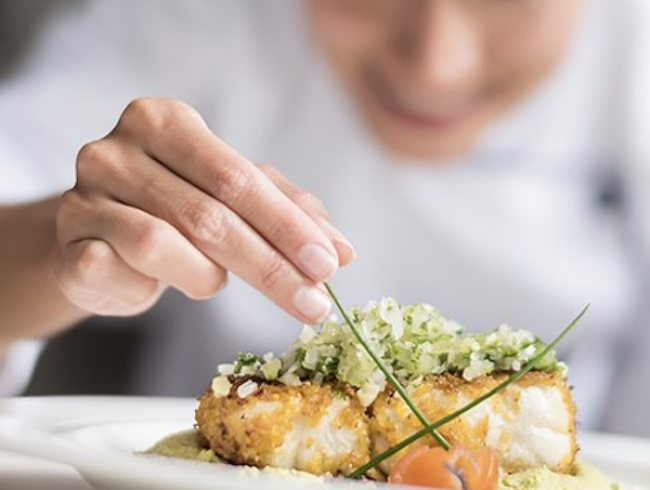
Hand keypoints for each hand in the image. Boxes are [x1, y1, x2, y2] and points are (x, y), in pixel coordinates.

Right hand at [54, 98, 354, 322]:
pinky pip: (115, 272)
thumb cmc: (176, 208)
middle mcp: (117, 150)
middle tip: (314, 304)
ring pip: (162, 244)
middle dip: (271, 267)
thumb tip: (343, 250)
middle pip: (209, 215)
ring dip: (205, 276)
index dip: (288, 227)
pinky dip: (149, 286)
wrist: (102, 234)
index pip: (239, 178)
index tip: (329, 266)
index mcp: (166, 122)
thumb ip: (287, 212)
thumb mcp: (234, 198)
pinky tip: (159, 285)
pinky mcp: (66, 243)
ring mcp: (83, 195)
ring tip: (214, 280)